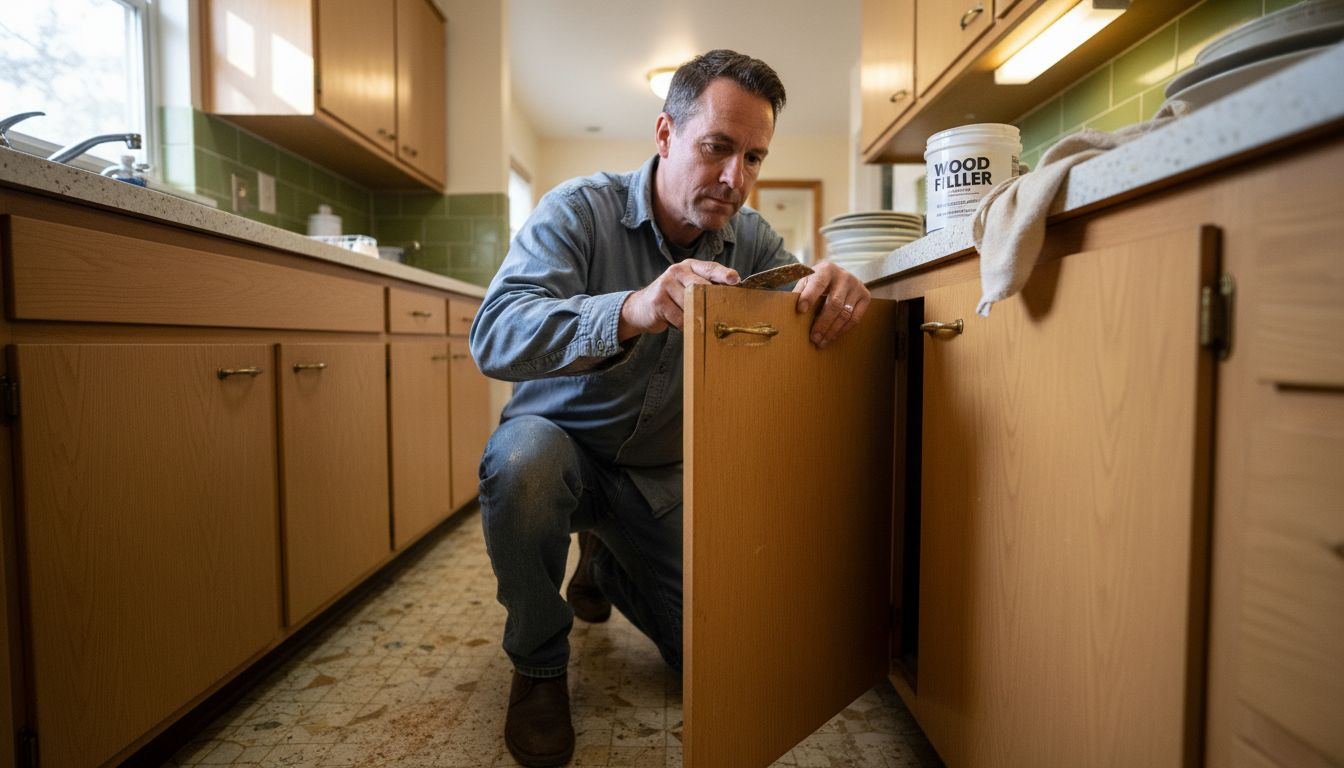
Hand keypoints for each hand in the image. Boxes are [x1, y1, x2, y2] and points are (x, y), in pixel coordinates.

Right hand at [619, 258, 739, 339]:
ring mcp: (666, 284)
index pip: (709, 268)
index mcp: (689, 266)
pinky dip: (685, 325)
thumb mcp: (688, 287)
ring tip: (697, 321)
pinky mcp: (658, 300)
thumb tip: (732, 297)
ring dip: (696, 316)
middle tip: (721, 312)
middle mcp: (677, 271)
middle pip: (701, 286)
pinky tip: (683, 325)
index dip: (723, 274)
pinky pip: (680, 317)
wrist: (641, 307)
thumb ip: (706, 287)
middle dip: (712, 300)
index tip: (735, 280)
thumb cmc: (672, 298)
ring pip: (691, 304)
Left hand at [793, 262, 869, 347]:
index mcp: (826, 269)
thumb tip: (791, 311)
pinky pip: (855, 318)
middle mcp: (844, 276)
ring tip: (821, 342)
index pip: (818, 284)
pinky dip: (843, 330)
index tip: (800, 311)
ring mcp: (857, 286)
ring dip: (832, 331)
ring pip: (845, 313)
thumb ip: (800, 292)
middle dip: (822, 323)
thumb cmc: (817, 282)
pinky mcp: (865, 296)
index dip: (809, 297)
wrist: (838, 275)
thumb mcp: (807, 281)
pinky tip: (833, 337)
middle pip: (834, 304)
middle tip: (813, 338)